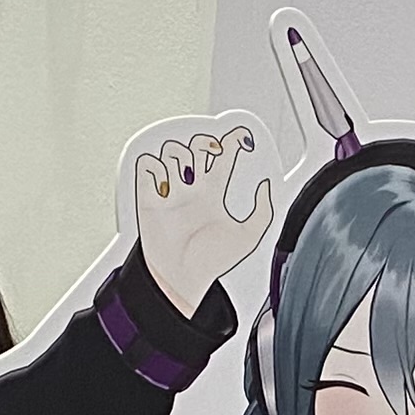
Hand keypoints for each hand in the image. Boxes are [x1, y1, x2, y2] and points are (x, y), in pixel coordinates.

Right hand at [132, 122, 274, 312]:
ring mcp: (170, 191)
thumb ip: (263, 211)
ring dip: (181, 157)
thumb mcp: (249, 236)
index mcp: (214, 194)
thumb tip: (266, 186)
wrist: (181, 279)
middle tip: (212, 153)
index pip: (223, 156)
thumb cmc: (210, 263)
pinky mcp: (148, 197)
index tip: (242, 135)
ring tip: (187, 179)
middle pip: (195, 145)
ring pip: (172, 151)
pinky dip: (155, 169)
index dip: (233, 140)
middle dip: (204, 142)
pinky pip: (148, 165)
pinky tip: (166, 185)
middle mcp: (191, 188)